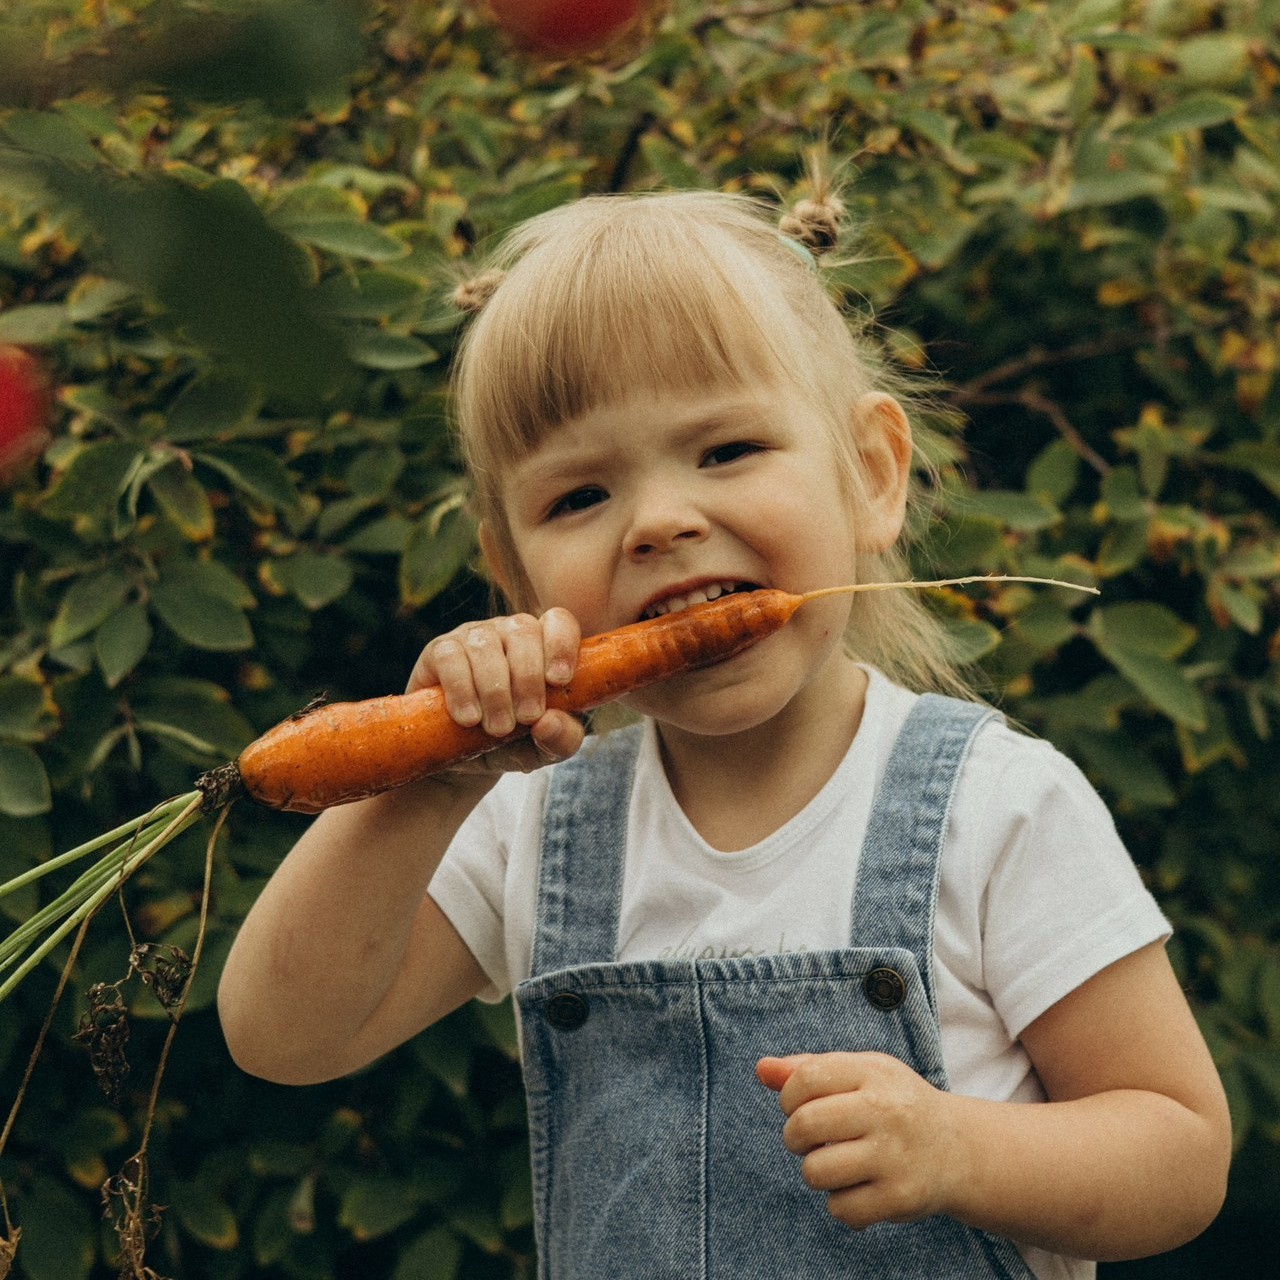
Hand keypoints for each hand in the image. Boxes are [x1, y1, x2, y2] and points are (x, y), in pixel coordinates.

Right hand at [407, 608, 584, 774]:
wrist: (462, 756)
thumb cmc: (514, 742)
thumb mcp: (546, 748)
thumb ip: (562, 739)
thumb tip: (548, 722)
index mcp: (543, 646)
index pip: (559, 621)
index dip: (561, 645)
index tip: (558, 681)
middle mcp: (509, 634)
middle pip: (523, 630)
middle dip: (528, 677)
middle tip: (527, 718)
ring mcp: (473, 638)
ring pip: (485, 645)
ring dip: (495, 690)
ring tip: (498, 728)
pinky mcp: (438, 652)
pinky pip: (449, 657)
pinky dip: (461, 690)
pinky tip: (469, 718)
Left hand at [756, 1051, 962, 1229]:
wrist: (956, 1148)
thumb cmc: (893, 1104)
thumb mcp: (859, 1072)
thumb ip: (807, 1068)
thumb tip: (761, 1069)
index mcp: (872, 1072)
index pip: (805, 1078)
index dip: (788, 1096)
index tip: (799, 1106)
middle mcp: (885, 1111)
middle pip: (804, 1125)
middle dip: (794, 1137)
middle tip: (810, 1140)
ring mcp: (894, 1156)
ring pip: (815, 1171)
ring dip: (815, 1172)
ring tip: (835, 1163)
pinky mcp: (899, 1197)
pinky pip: (841, 1208)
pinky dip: (841, 1203)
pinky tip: (859, 1188)